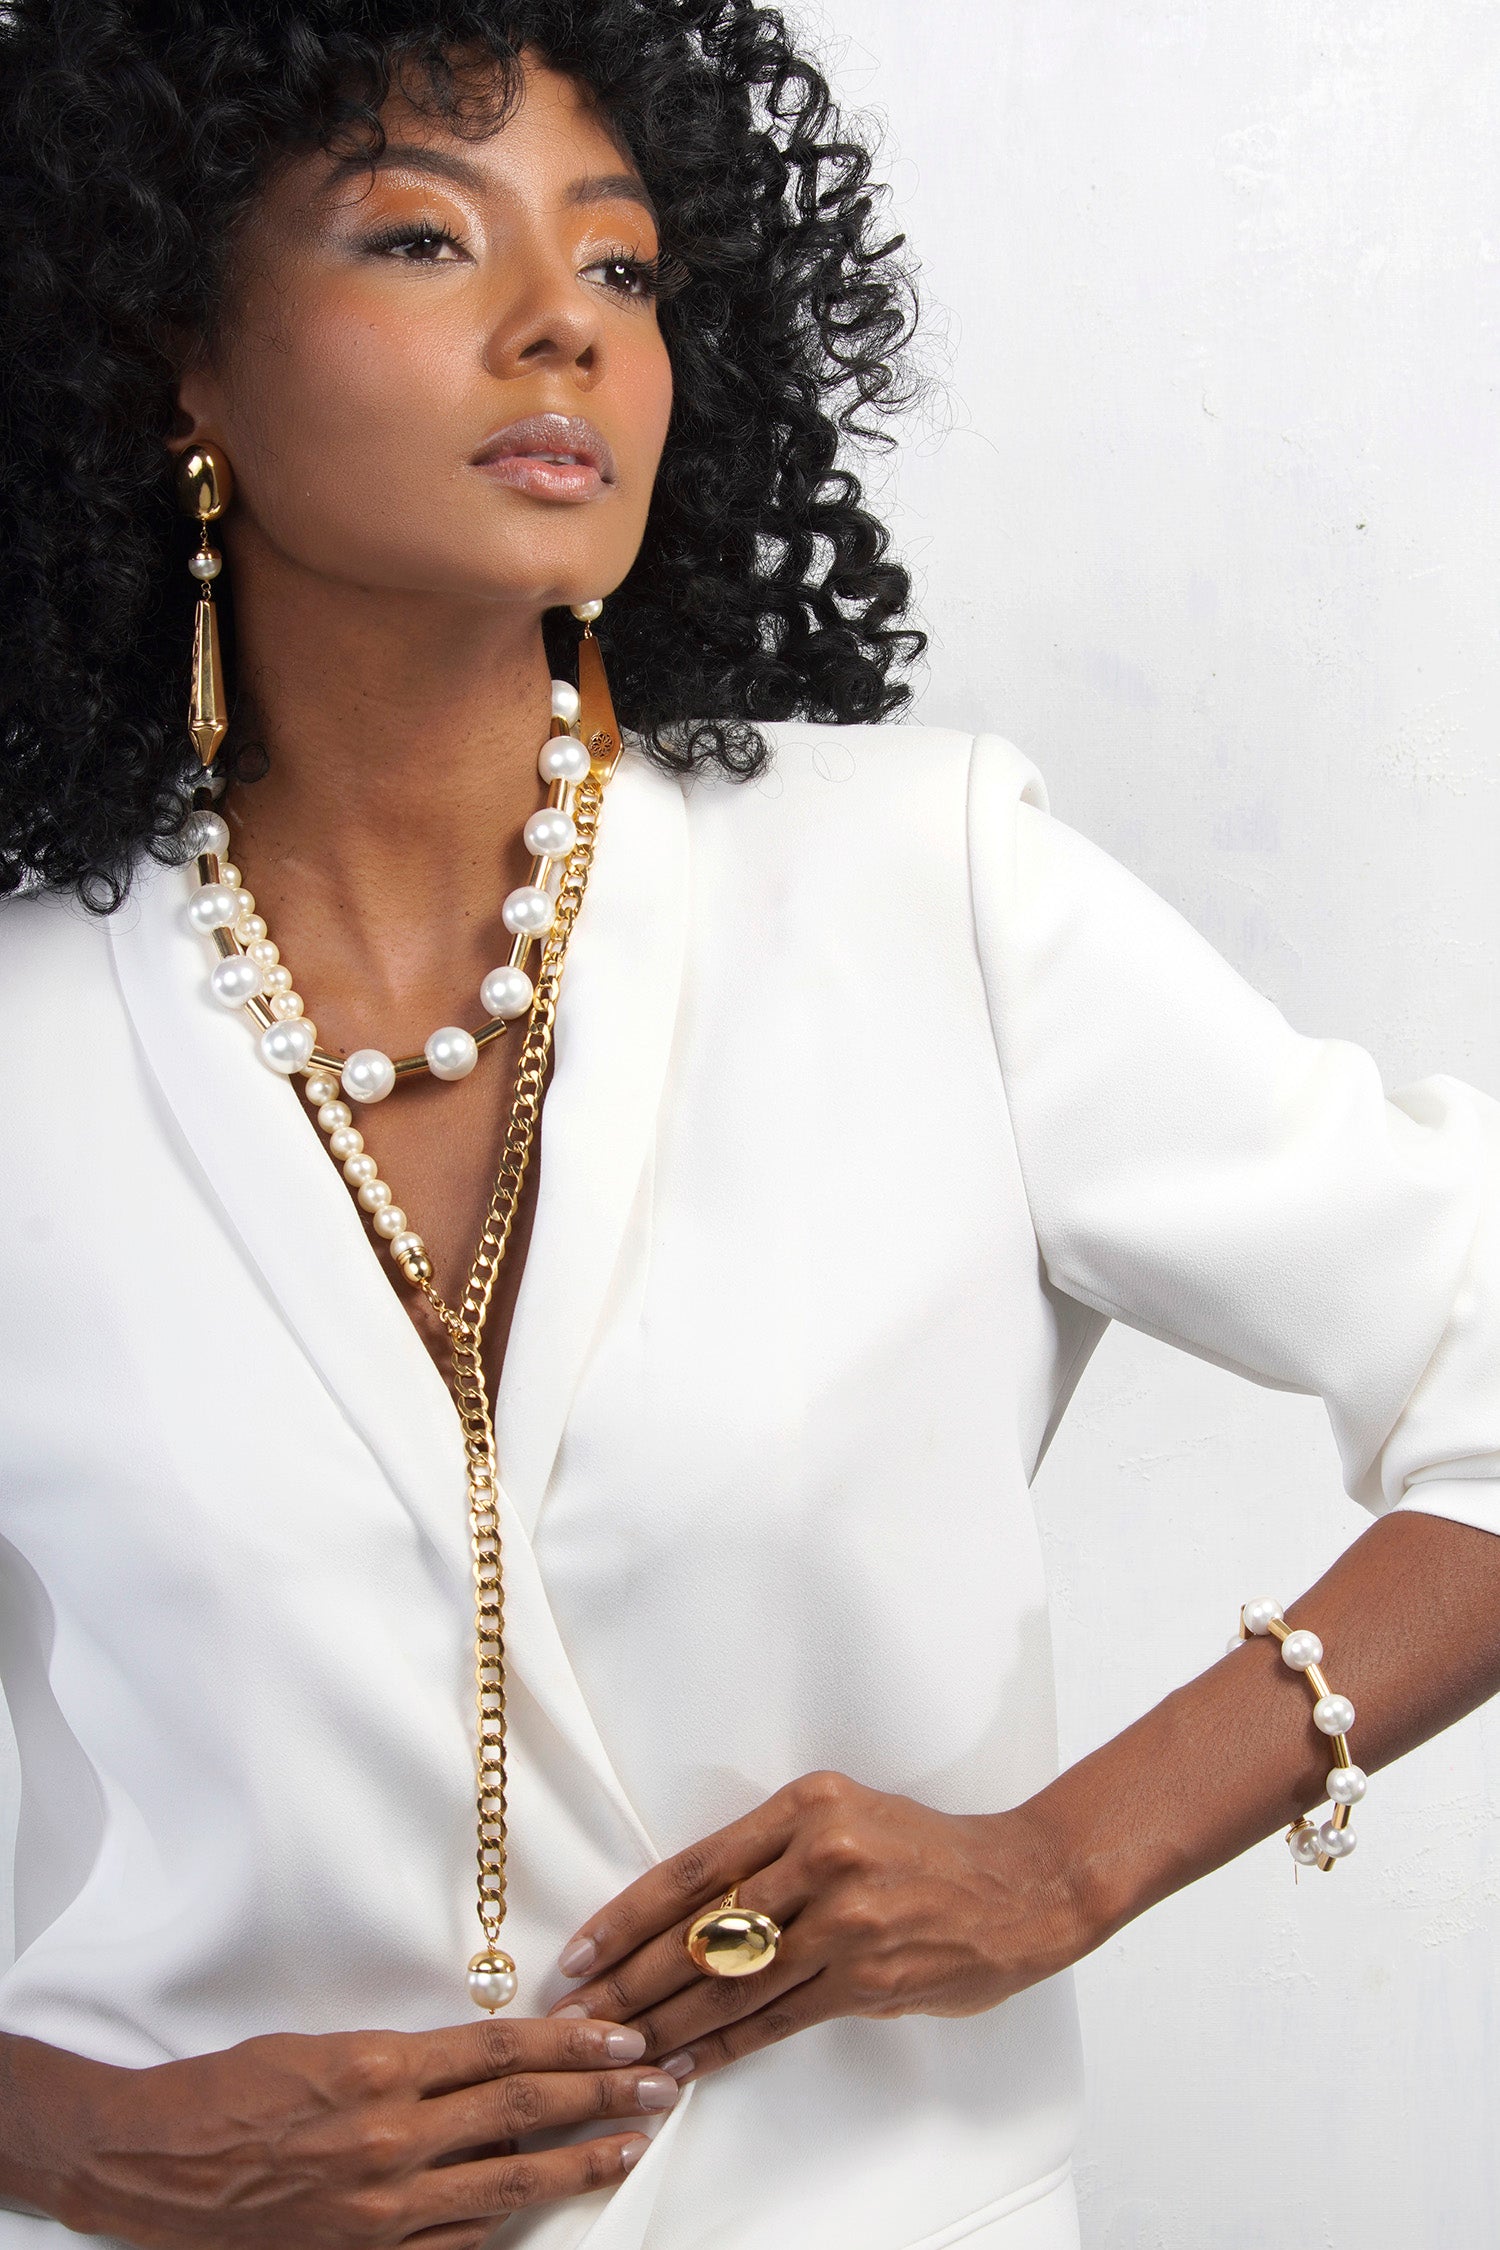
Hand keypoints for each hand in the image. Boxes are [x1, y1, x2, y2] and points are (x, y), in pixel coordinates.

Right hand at [12, 2016, 680, 2247]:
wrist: (156, 2165)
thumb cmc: (236, 2089)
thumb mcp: (329, 2044)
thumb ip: (413, 2057)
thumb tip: (491, 2056)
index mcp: (380, 2069)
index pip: (502, 2050)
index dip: (571, 2043)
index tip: (623, 2034)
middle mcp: (391, 2140)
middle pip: (521, 2113)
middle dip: (601, 2097)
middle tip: (660, 2082)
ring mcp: (383, 2210)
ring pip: (507, 2183)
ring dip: (579, 2163)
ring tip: (634, 2144)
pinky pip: (462, 2242)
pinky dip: (511, 2222)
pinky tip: (553, 2206)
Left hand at [546, 1770, 1086, 2081]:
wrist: (1020, 1884)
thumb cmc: (924, 1852)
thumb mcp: (846, 1819)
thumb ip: (773, 1856)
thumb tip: (687, 1913)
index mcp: (806, 1804)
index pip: (693, 1867)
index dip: (628, 1916)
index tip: (579, 1950)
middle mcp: (822, 1853)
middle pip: (700, 1930)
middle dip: (629, 1979)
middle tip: (577, 2012)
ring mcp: (846, 1916)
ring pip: (731, 1981)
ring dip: (663, 2023)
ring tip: (615, 2050)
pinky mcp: (867, 1974)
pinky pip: (775, 2018)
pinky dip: (721, 2046)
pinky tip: (684, 2064)